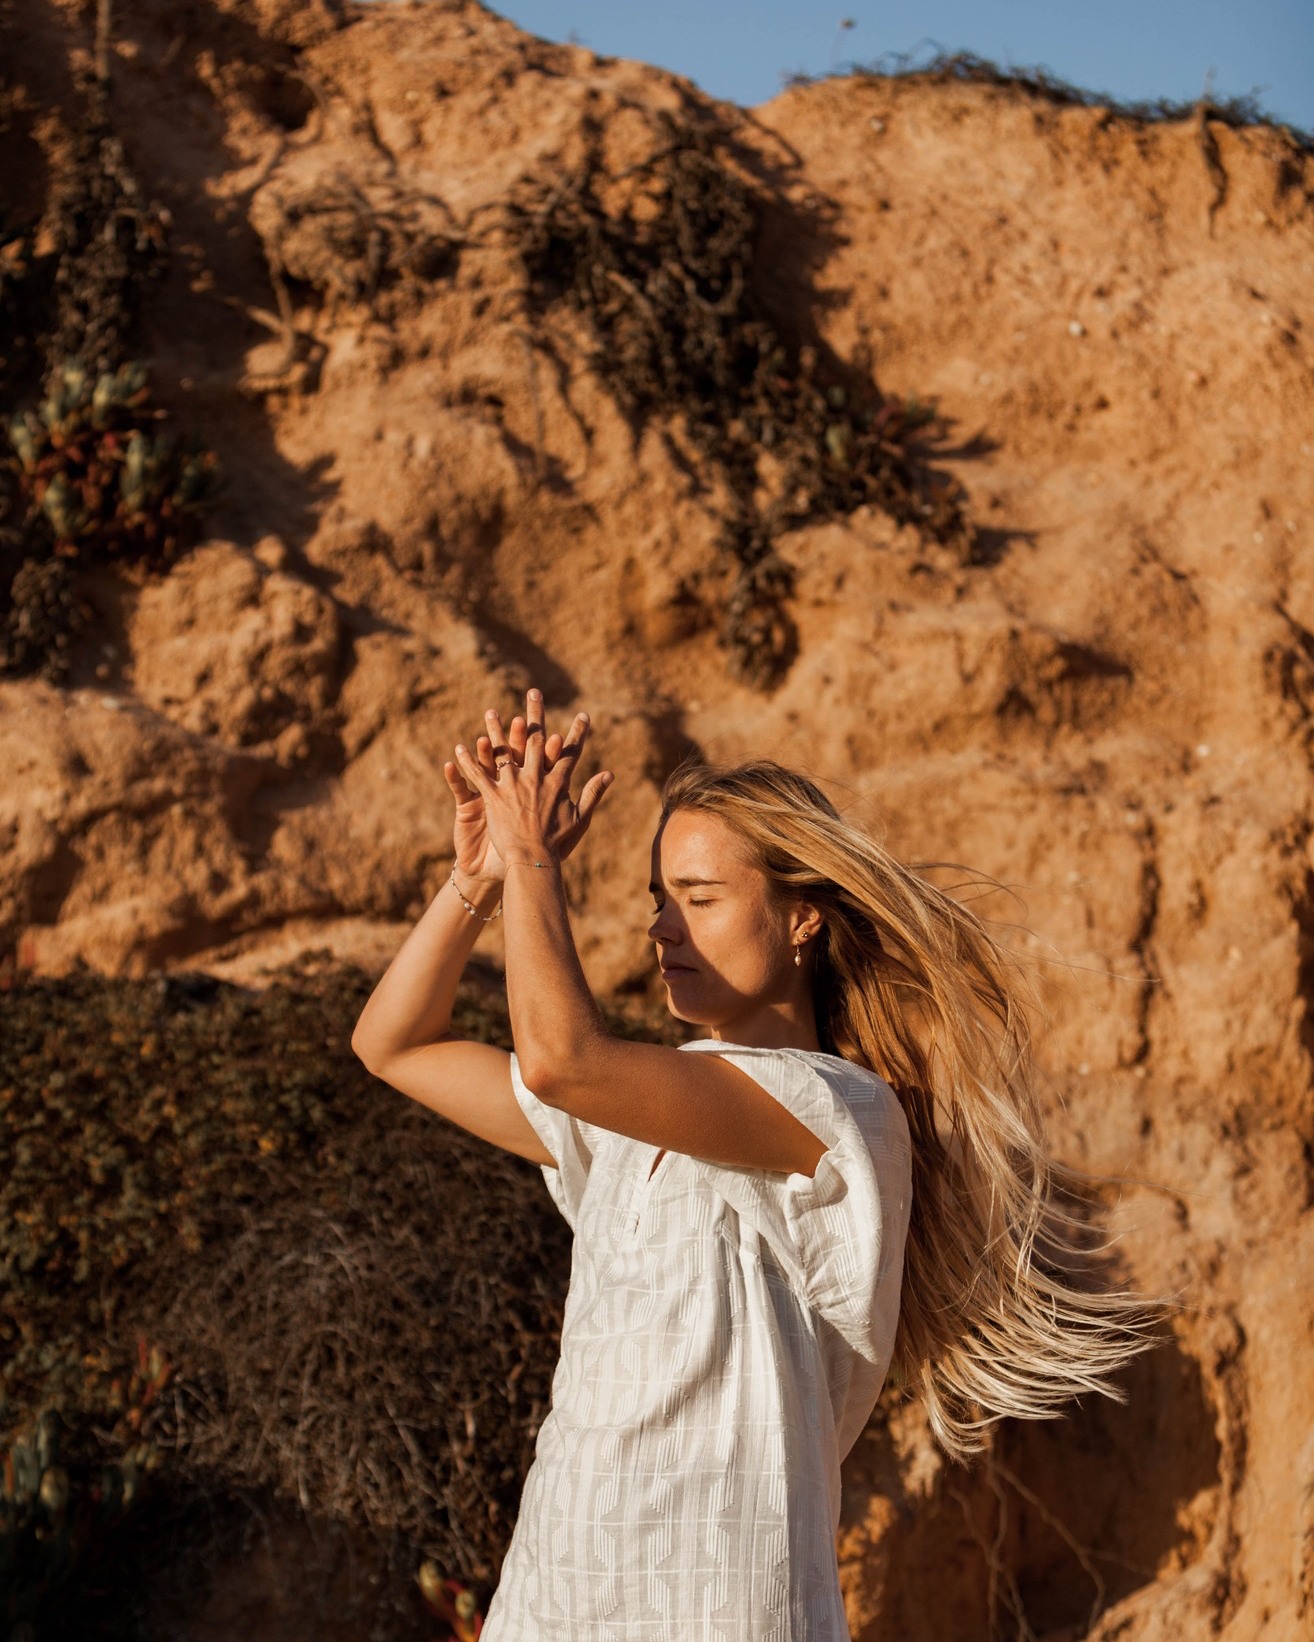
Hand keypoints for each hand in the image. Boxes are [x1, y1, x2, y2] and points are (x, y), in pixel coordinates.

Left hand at [444, 688, 612, 878]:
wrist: (533, 862)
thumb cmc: (559, 844)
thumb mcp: (581, 819)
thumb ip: (594, 793)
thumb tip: (610, 774)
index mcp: (558, 782)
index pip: (569, 751)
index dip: (578, 732)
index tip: (584, 715)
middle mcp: (535, 777)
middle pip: (535, 739)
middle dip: (534, 713)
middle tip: (533, 692)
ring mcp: (513, 785)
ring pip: (503, 751)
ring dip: (496, 730)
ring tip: (491, 711)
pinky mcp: (493, 797)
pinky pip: (478, 775)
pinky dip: (469, 761)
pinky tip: (459, 747)